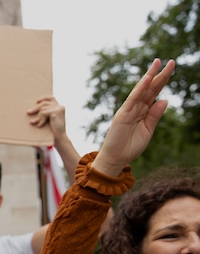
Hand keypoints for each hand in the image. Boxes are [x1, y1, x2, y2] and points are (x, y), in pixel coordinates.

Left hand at [27, 96, 67, 143]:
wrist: (59, 138)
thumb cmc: (53, 130)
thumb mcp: (49, 119)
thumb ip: (45, 113)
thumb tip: (32, 110)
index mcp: (59, 107)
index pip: (51, 98)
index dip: (43, 98)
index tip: (37, 101)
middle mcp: (60, 106)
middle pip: (44, 103)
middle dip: (35, 108)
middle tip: (28, 112)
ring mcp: (59, 109)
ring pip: (43, 108)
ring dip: (37, 116)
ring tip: (33, 123)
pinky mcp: (56, 112)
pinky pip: (43, 113)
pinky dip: (40, 119)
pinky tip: (39, 125)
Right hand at [93, 58, 174, 176]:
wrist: (116, 159)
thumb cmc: (130, 147)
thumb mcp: (148, 130)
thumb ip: (155, 116)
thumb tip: (164, 100)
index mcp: (143, 111)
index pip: (154, 93)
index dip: (162, 81)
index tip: (170, 68)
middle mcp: (135, 108)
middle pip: (150, 88)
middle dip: (160, 75)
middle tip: (171, 61)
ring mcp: (128, 110)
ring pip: (141, 91)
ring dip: (150, 76)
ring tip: (158, 63)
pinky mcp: (122, 115)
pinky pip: (132, 100)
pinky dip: (139, 89)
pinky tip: (147, 79)